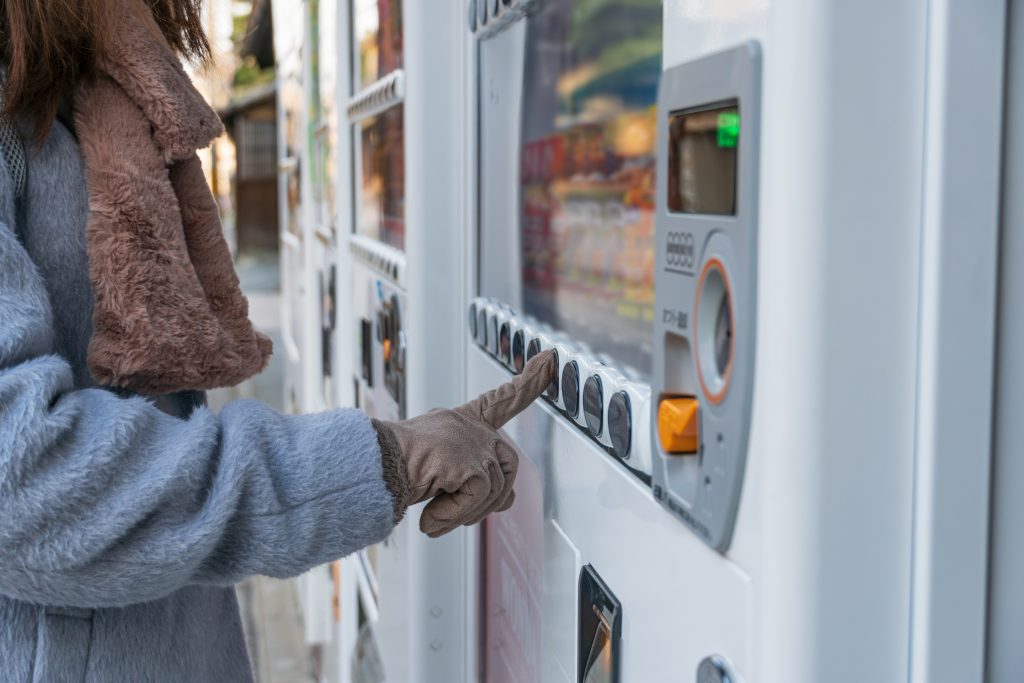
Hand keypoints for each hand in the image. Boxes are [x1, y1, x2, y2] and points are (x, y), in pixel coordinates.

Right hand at [377, 349, 556, 536]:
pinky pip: (477, 498)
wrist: (367, 469)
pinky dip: (454, 515)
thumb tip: (509, 501)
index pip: (500, 400)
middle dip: (492, 497)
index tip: (549, 359)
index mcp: (460, 421)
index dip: (528, 382)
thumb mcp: (441, 474)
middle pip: (509, 464)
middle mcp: (469, 425)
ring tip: (433, 518)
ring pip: (496, 488)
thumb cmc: (393, 470)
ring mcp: (471, 440)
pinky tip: (429, 520)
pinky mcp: (468, 460)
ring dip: (466, 513)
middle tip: (452, 515)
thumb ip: (477, 481)